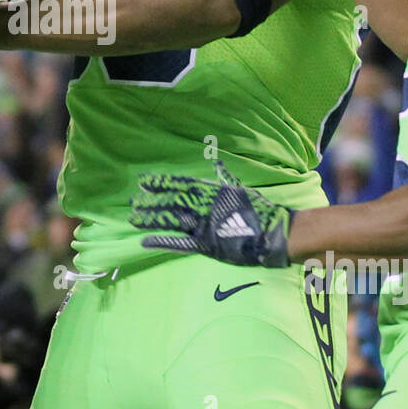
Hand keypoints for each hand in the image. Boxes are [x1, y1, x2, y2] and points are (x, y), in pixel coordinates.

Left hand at [130, 160, 292, 267]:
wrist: (273, 233)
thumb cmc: (259, 211)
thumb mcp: (240, 190)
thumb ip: (225, 179)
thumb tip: (217, 164)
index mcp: (211, 192)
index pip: (180, 184)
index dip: (161, 183)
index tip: (144, 181)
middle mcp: (203, 206)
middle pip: (171, 201)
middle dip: (151, 201)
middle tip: (134, 200)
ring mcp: (202, 225)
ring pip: (170, 219)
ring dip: (151, 218)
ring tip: (134, 218)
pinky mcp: (205, 244)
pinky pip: (178, 242)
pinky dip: (161, 240)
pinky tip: (145, 240)